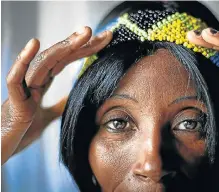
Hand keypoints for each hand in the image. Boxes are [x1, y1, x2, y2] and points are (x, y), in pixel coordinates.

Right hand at [1, 26, 112, 163]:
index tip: (105, 40)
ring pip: (42, 63)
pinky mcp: (13, 102)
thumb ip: (60, 105)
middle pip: (58, 57)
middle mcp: (33, 81)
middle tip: (98, 31)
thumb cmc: (21, 130)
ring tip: (83, 35)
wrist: (2, 148)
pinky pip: (16, 79)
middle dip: (79, 43)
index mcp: (42, 83)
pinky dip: (23, 61)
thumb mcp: (48, 116)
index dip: (85, 49)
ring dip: (63, 47)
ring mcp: (24, 89)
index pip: (66, 60)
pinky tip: (34, 45)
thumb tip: (74, 97)